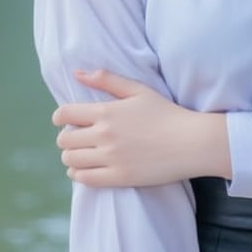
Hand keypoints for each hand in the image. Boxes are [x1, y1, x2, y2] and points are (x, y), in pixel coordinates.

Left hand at [53, 69, 230, 187]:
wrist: (191, 142)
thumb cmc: (166, 113)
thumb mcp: (139, 90)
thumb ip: (107, 79)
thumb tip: (78, 73)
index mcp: (107, 112)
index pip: (65, 114)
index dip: (60, 117)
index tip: (65, 120)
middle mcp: (104, 135)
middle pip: (64, 140)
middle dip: (67, 138)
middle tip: (79, 138)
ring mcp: (111, 158)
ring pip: (70, 160)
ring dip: (71, 157)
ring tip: (83, 154)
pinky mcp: (119, 177)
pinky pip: (84, 179)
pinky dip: (78, 174)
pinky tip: (84, 169)